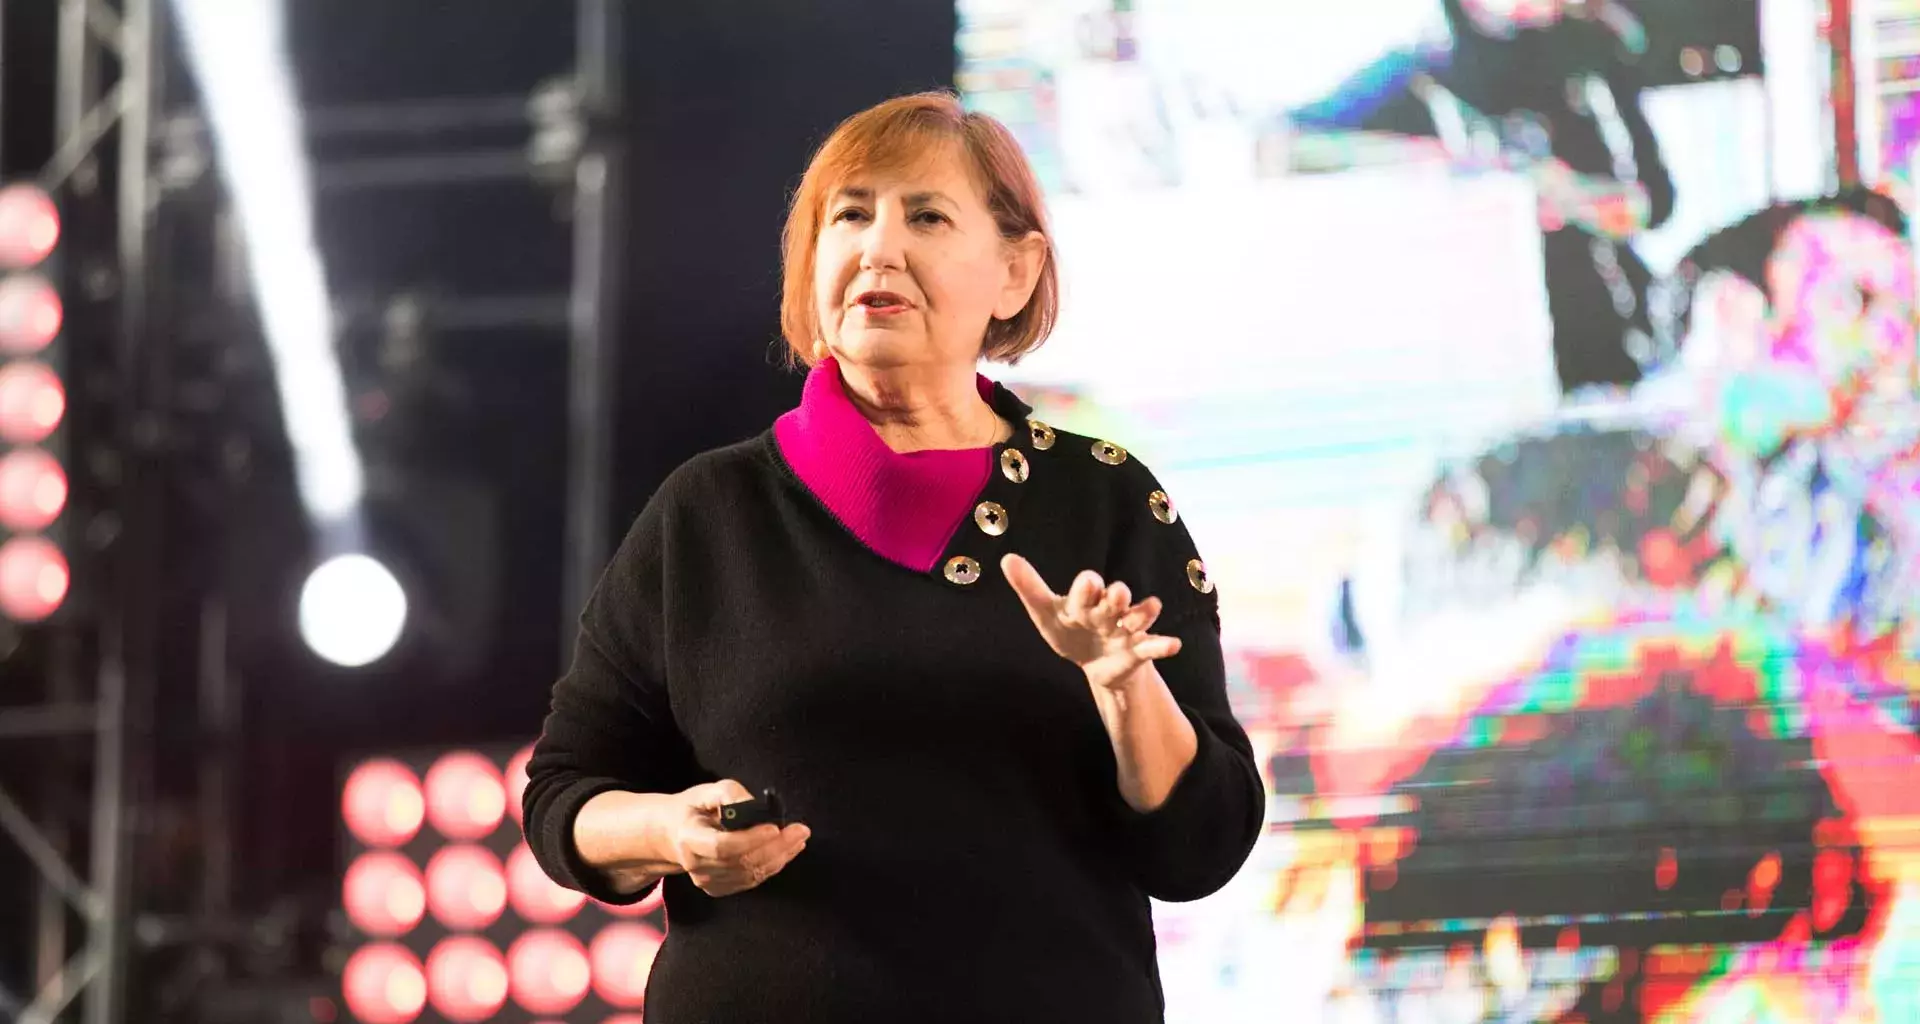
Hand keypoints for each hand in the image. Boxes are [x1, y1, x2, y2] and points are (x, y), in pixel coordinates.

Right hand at [667, 780, 809, 897]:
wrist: (674, 834)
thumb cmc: (694, 809)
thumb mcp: (708, 791)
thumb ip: (730, 794)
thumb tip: (754, 805)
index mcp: (689, 840)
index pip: (723, 846)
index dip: (750, 839)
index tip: (775, 827)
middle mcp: (697, 866)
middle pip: (742, 862)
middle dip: (776, 847)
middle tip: (800, 831)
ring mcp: (707, 881)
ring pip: (750, 874)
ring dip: (780, 857)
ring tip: (799, 839)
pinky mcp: (718, 889)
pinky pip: (751, 881)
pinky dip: (773, 866)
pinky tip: (787, 851)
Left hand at [1001, 553, 1183, 690]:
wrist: (1095, 663)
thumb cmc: (1071, 630)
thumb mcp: (1047, 613)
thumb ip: (1030, 588)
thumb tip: (1007, 558)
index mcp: (1086, 598)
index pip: (1088, 587)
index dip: (1088, 586)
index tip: (1088, 584)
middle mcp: (1109, 609)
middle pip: (1116, 597)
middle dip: (1117, 596)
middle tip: (1117, 594)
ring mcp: (1127, 628)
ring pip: (1139, 616)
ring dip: (1143, 613)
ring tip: (1145, 613)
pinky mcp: (1139, 650)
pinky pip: (1154, 645)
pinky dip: (1163, 645)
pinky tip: (1173, 645)